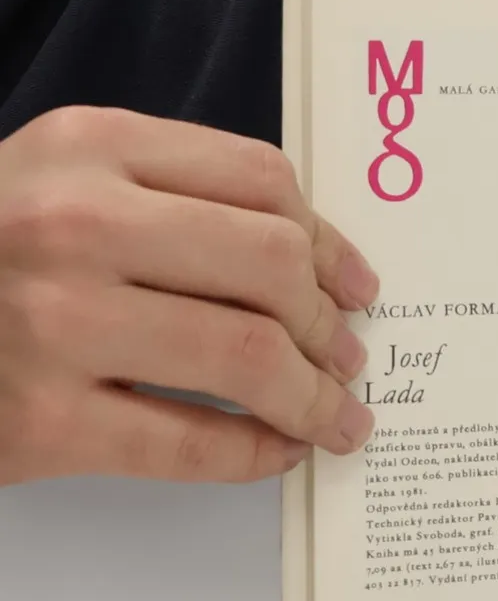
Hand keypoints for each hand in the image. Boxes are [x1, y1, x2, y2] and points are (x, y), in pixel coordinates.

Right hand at [0, 106, 379, 485]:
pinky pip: (189, 442)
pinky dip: (254, 453)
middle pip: (270, 264)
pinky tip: (276, 452)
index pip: (261, 180)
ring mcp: (51, 323)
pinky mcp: (36, 423)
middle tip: (351, 355)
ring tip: (335, 414)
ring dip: (314, 395)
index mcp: (88, 147)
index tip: (357, 282)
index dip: (330, 240)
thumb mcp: (60, 180)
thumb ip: (170, 192)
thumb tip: (312, 257)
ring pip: (246, 355)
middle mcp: (73, 223)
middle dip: (331, 322)